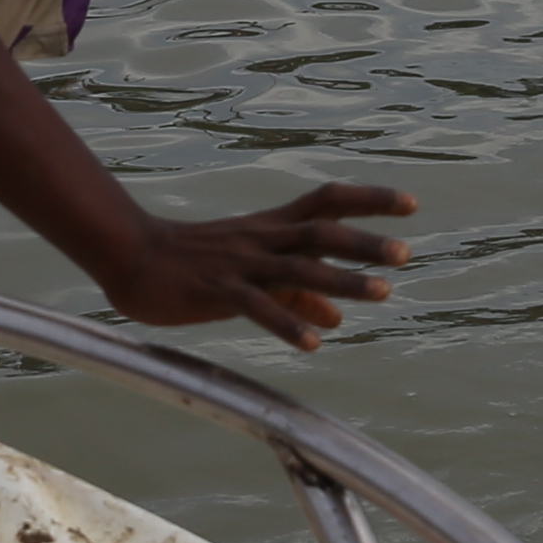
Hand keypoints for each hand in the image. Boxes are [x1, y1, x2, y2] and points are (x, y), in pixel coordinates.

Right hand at [82, 183, 415, 353]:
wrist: (132, 257)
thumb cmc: (193, 264)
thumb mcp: (250, 274)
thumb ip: (296, 296)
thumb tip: (336, 319)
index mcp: (271, 228)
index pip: (327, 201)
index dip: (368, 199)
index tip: (410, 204)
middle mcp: (262, 240)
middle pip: (322, 232)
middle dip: (365, 242)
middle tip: (405, 253)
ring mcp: (240, 264)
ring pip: (299, 269)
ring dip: (342, 281)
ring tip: (383, 294)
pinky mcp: (217, 291)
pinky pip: (257, 306)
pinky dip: (287, 323)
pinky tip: (313, 343)